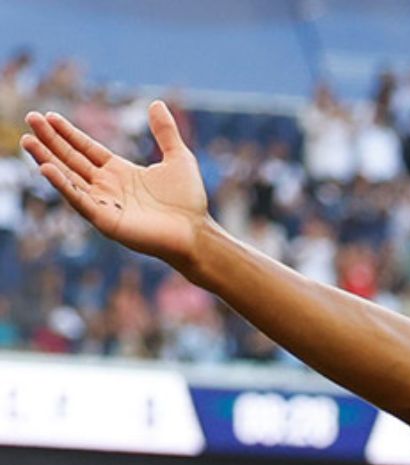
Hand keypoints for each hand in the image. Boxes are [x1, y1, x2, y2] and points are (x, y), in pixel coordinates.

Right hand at [21, 101, 207, 266]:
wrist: (196, 233)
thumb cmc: (188, 200)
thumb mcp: (178, 158)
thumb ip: (165, 132)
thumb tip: (156, 103)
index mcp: (119, 171)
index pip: (86, 148)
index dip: (68, 133)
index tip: (49, 116)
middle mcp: (107, 186)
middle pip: (71, 159)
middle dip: (50, 140)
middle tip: (30, 118)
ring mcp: (104, 203)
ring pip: (68, 177)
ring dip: (47, 159)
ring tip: (28, 141)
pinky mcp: (105, 220)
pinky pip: (79, 200)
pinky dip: (63, 185)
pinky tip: (47, 169)